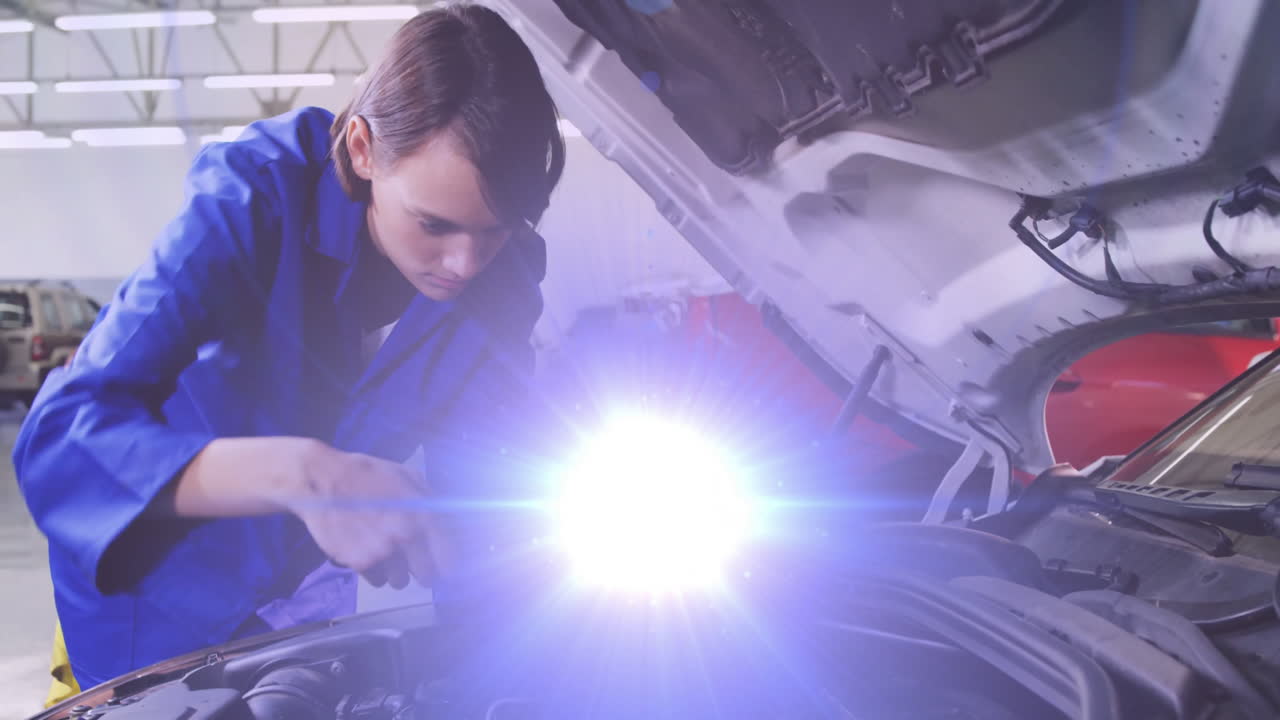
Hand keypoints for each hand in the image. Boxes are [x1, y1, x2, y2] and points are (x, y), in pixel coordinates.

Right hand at [281, 442, 451, 589]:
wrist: (322, 480)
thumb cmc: (367, 475)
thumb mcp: (407, 477)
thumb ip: (431, 502)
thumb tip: (451, 524)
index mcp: (423, 514)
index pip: (449, 558)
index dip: (448, 566)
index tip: (444, 568)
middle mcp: (406, 535)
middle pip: (426, 576)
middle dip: (422, 571)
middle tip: (412, 561)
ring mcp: (382, 551)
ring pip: (400, 581)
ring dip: (395, 572)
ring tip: (383, 550)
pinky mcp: (359, 562)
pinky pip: (376, 580)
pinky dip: (373, 572)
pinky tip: (366, 551)